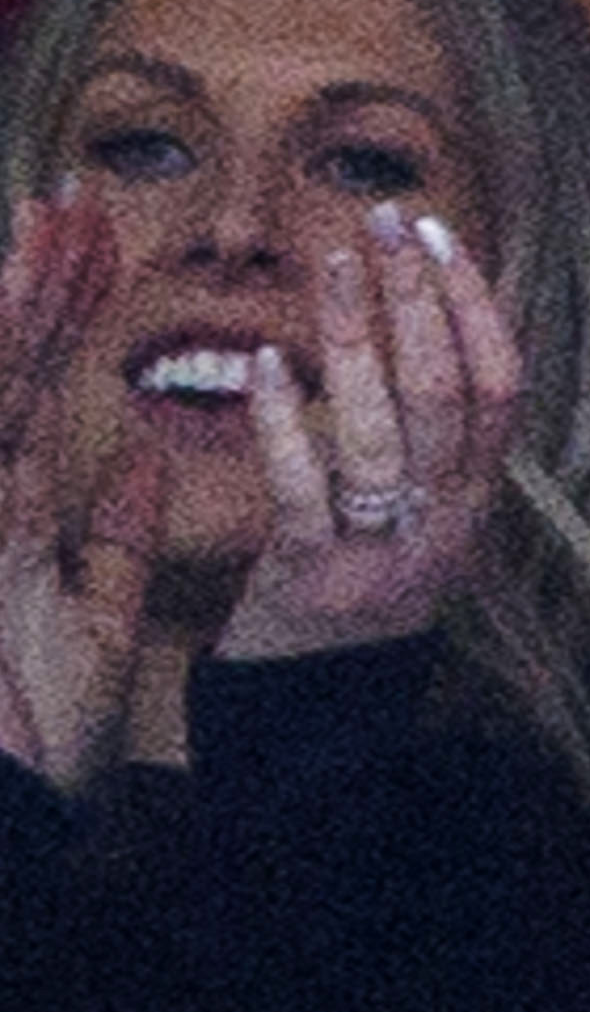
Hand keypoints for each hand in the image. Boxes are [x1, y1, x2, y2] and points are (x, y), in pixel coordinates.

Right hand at [0, 195, 152, 789]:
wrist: (6, 810)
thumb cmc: (34, 730)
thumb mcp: (93, 621)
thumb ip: (117, 539)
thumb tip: (151, 461)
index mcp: (14, 514)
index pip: (41, 392)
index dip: (64, 316)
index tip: (97, 241)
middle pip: (8, 376)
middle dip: (36, 287)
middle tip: (71, 201)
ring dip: (12, 317)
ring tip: (44, 234)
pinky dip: (0, 382)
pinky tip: (9, 331)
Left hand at [210, 200, 517, 667]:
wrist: (323, 696)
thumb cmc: (362, 576)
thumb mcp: (422, 508)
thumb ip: (432, 436)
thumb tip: (426, 315)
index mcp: (479, 497)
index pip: (504, 387)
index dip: (477, 306)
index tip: (439, 234)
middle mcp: (446, 521)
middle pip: (448, 394)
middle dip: (419, 298)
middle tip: (385, 220)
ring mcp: (384, 551)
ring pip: (385, 434)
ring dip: (359, 339)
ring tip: (334, 264)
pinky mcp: (315, 576)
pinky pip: (303, 491)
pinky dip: (286, 423)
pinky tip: (267, 362)